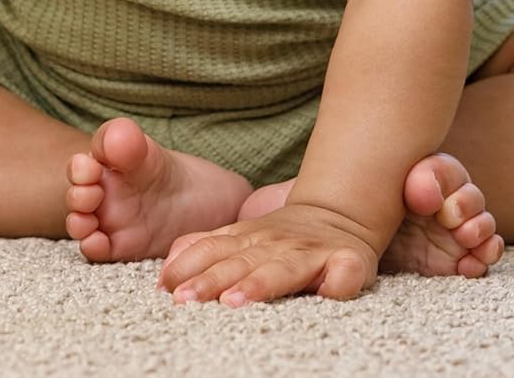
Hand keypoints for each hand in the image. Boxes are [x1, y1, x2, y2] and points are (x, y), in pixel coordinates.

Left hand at [157, 204, 380, 306]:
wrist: (338, 213)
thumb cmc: (280, 240)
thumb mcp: (239, 236)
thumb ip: (204, 248)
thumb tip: (166, 271)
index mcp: (249, 240)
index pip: (214, 251)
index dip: (191, 267)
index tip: (168, 287)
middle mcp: (276, 245)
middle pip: (241, 264)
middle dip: (212, 281)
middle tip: (186, 300)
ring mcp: (311, 254)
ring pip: (283, 270)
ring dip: (259, 284)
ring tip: (235, 301)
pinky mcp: (348, 262)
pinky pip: (345, 271)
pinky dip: (339, 280)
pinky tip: (332, 289)